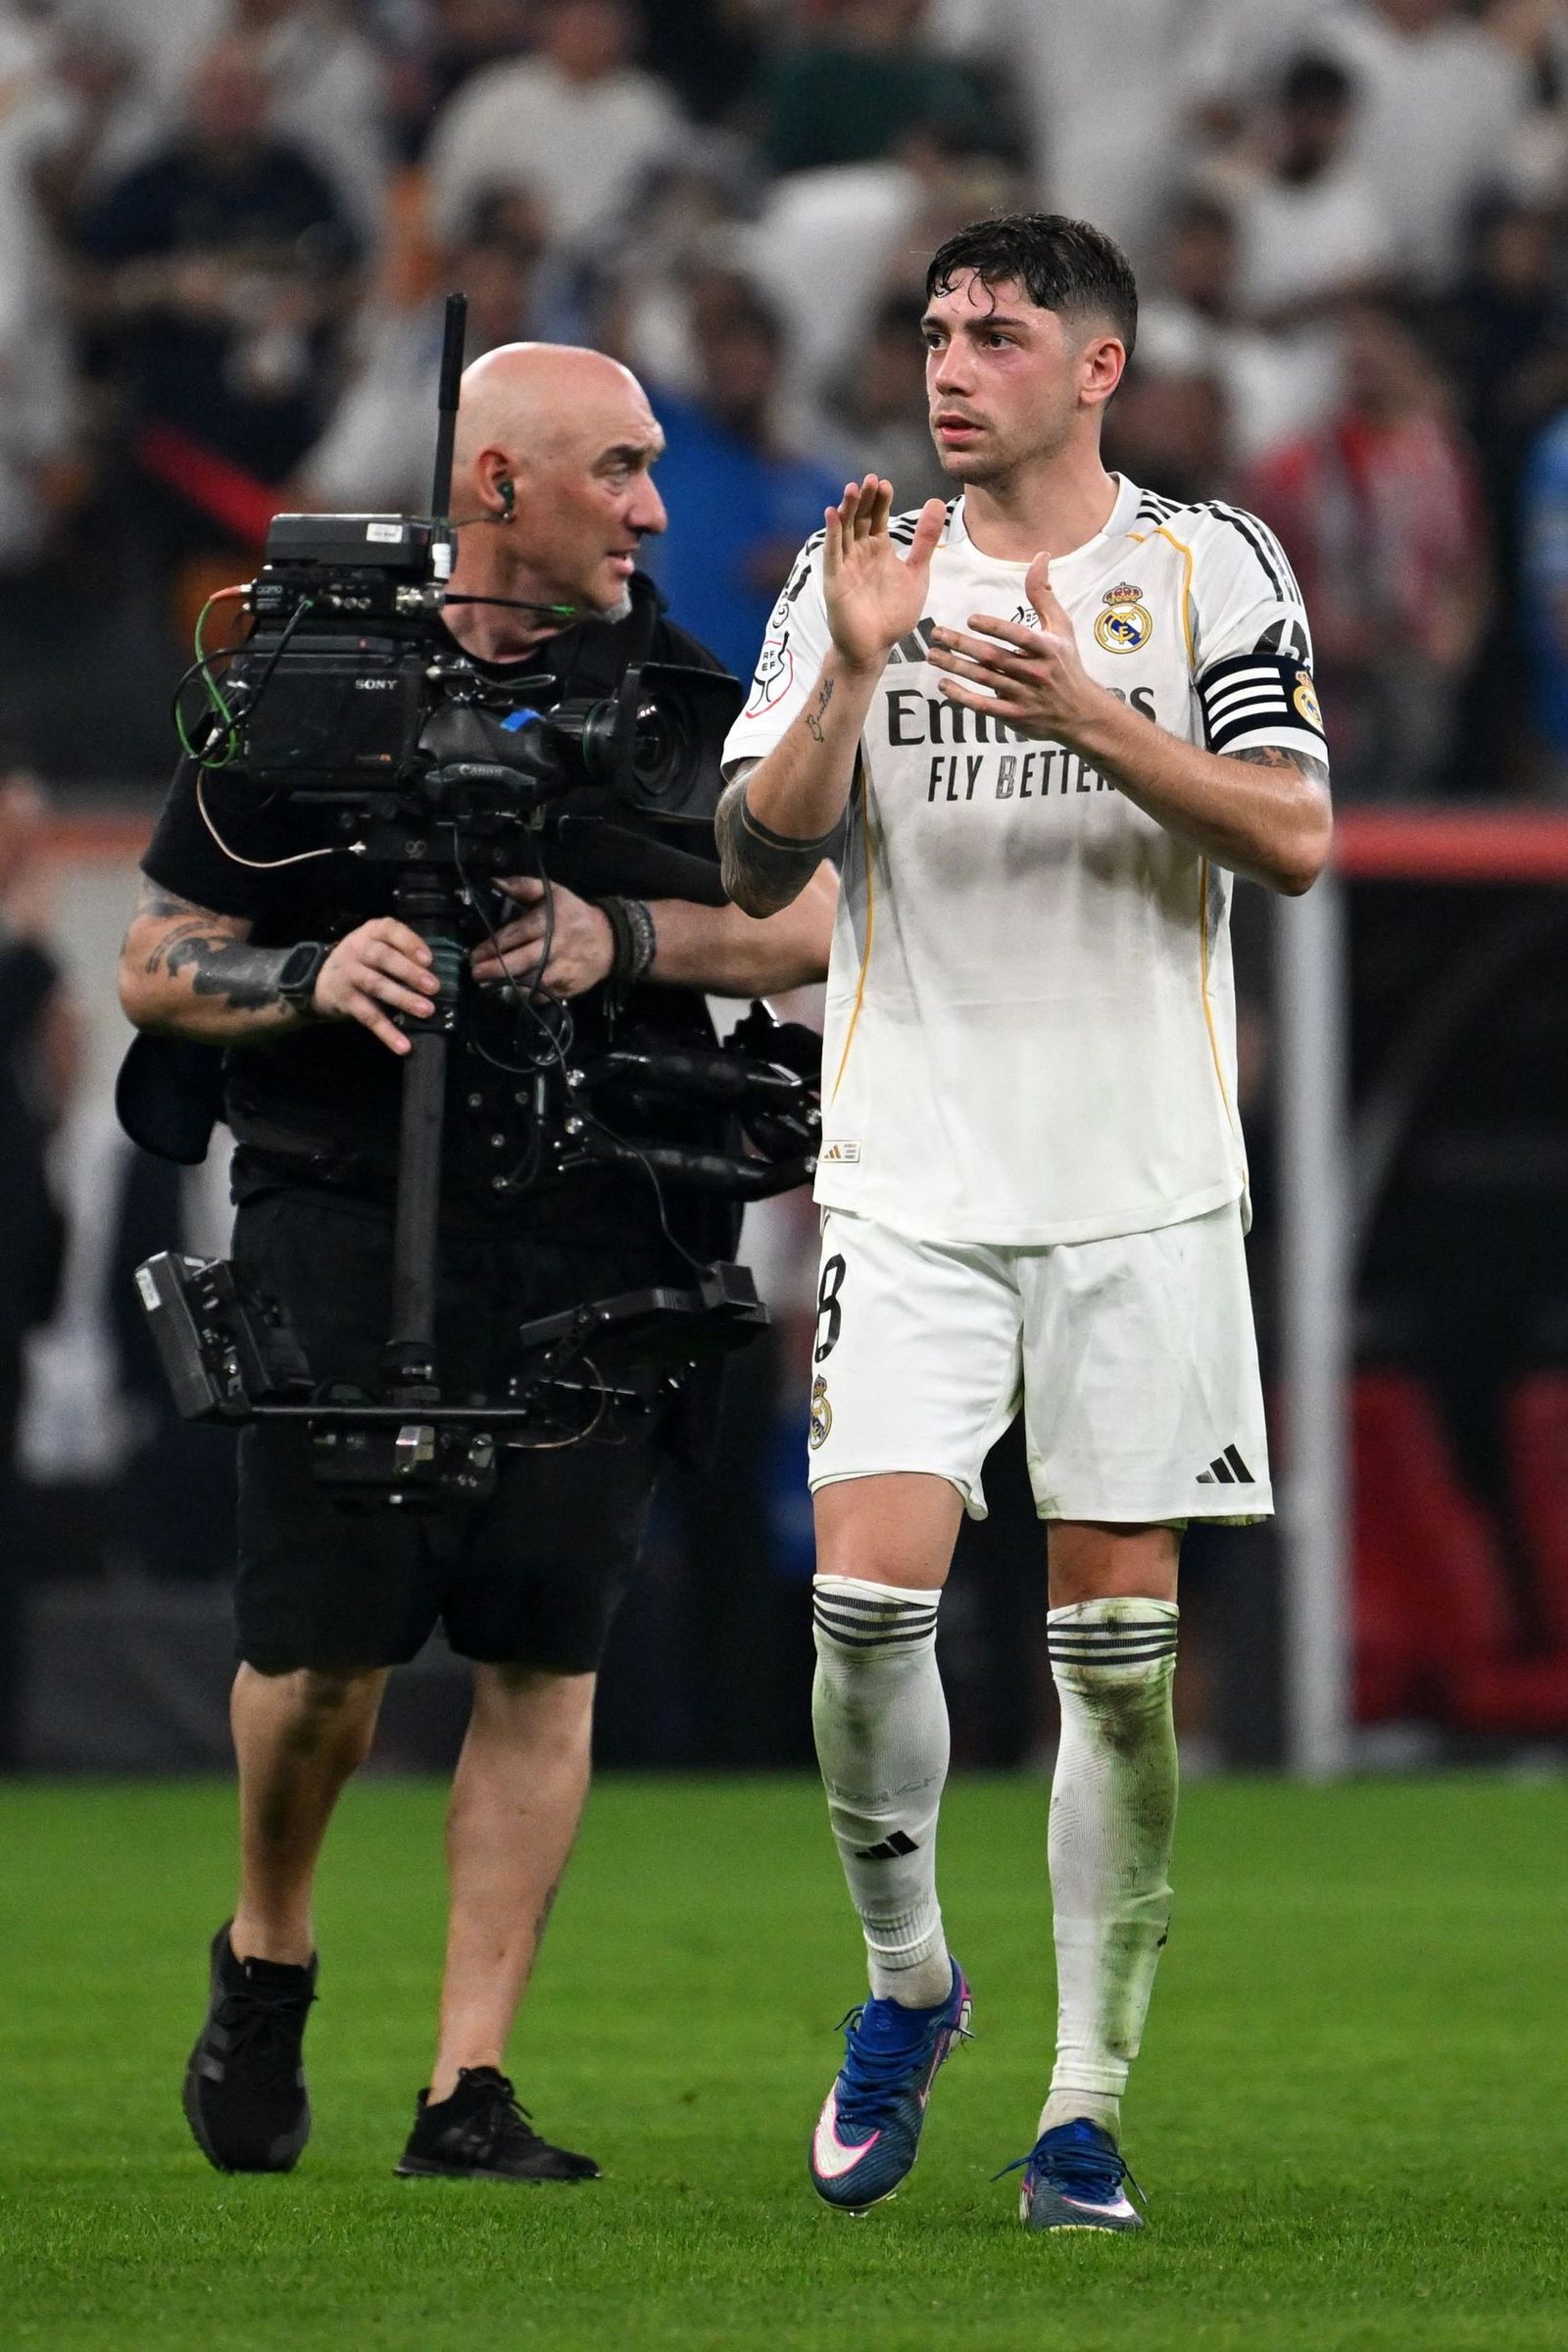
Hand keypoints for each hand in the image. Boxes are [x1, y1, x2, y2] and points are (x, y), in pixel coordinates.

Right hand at [313, 917, 438, 1055]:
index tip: (429, 959)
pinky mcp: (346, 1000)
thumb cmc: (364, 960)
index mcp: (371, 932)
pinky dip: (387, 1032)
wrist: (322, 979)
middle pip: (384, 958)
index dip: (410, 943)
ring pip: (376, 985)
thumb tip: (438, 972)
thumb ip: (402, 951)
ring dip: (403, 998)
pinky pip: (368, 1016)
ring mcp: (349, 974)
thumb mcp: (378, 943)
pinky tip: (403, 1045)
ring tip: (426, 1011)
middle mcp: (358, 949)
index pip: (390, 930)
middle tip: (434, 987)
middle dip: (410, 973)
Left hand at [471, 876, 614, 998]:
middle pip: (521, 961)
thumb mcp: (554, 892)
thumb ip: (523, 886)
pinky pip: (543, 995)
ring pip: (531, 982)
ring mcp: (563, 970)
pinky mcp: (568, 988)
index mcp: (549, 922)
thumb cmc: (574, 914)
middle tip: (474, 973)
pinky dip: (525, 997)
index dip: (492, 945)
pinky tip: (509, 994)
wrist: (610, 940)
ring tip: (486, 986)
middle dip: (495, 969)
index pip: (516, 934)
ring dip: (506, 986)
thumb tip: (495, 882)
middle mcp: (556, 947)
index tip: (474, 954)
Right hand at [823, 475, 946, 672]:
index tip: (885, 483)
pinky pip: (833, 553)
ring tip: (851, 489)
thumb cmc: (894, 613)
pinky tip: (832, 513)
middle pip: (859, 519)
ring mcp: (846, 564)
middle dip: (863, 499)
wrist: (876, 647)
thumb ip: (925, 541)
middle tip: (869, 479)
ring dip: (846, 510)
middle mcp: (860, 552)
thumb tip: (937, 502)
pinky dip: (832, 534)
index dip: (880, 500)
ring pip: (844, 531)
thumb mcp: (917, 573)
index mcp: (879, 548)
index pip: (877, 517)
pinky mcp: (835, 580)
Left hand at [926, 551, 1111, 743]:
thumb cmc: (1067, 664)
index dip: (995, 628)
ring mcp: (1024, 696)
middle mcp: (1035, 672)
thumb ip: (1044, 594)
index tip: (971, 619)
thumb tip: (1040, 556)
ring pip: (984, 680)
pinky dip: (962, 697)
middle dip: (962, 645)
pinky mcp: (1014, 715)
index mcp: (1047, 649)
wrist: (1081, 713)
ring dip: (955, 667)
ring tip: (932, 655)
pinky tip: (944, 684)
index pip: (1018, 636)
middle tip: (936, 634)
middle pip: (993, 657)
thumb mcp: (1062, 628)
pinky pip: (984, 706)